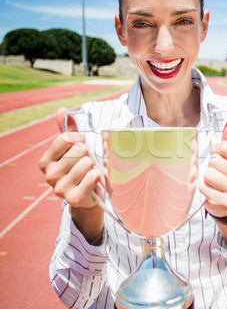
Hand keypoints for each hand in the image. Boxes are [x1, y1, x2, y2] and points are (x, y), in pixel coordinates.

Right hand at [39, 108, 104, 241]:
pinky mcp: (73, 198)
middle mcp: (49, 175)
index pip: (65, 137)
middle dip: (89, 154)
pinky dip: (98, 177)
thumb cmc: (84, 169)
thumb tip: (62, 110)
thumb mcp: (77, 149)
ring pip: (86, 163)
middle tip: (89, 164)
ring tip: (91, 174)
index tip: (83, 145)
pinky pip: (92, 176)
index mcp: (46, 161)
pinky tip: (94, 183)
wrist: (93, 197)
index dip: (80, 138)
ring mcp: (59, 188)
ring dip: (94, 167)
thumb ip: (69, 130)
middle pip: (78, 150)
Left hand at [200, 117, 226, 219]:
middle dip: (209, 166)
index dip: (214, 150)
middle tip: (214, 173)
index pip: (225, 146)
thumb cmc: (222, 177)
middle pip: (215, 161)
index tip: (216, 156)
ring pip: (209, 174)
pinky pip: (204, 188)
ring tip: (212, 184)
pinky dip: (202, 189)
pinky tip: (210, 193)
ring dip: (204, 178)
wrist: (224, 206)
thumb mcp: (224, 158)